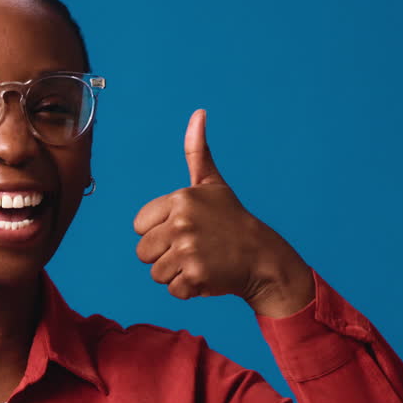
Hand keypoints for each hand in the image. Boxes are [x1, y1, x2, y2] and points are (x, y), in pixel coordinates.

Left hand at [132, 109, 316, 317]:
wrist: (263, 258)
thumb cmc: (232, 221)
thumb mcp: (212, 184)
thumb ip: (197, 151)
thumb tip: (199, 112)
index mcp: (179, 199)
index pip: (139, 227)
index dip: (159, 233)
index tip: (186, 230)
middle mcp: (182, 222)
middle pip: (143, 252)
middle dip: (165, 256)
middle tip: (195, 249)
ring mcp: (188, 249)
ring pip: (155, 273)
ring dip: (176, 274)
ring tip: (202, 262)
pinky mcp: (195, 275)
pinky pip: (173, 290)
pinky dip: (189, 290)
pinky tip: (208, 276)